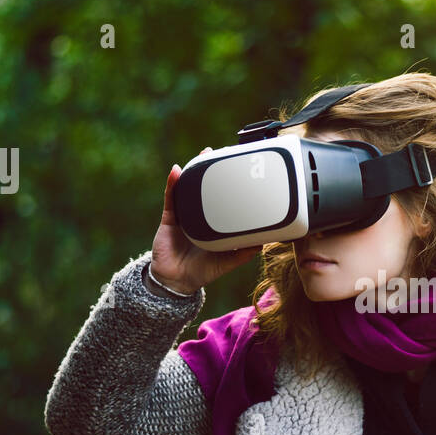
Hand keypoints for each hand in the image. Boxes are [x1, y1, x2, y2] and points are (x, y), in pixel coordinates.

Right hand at [151, 149, 263, 293]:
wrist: (176, 282)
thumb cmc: (202, 271)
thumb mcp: (230, 261)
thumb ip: (246, 251)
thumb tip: (266, 241)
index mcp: (214, 224)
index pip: (223, 199)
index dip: (229, 184)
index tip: (239, 168)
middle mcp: (200, 216)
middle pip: (206, 187)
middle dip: (213, 169)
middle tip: (222, 153)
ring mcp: (184, 215)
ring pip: (189, 187)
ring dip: (194, 169)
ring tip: (204, 154)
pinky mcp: (170, 218)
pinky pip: (171, 198)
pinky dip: (173, 184)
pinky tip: (176, 171)